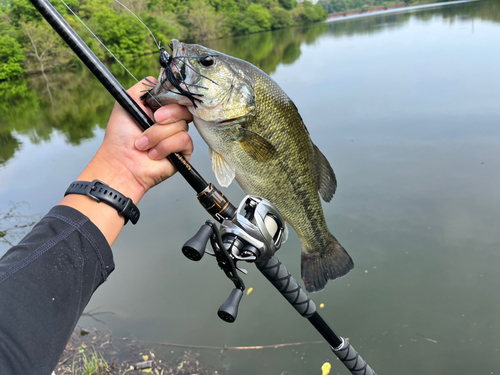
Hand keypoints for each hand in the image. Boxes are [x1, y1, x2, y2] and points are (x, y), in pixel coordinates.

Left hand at [89, 77, 193, 202]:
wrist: (122, 164)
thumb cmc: (120, 137)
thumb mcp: (127, 102)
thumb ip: (144, 86)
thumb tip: (161, 79)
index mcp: (159, 108)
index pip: (176, 96)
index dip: (173, 97)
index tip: (161, 103)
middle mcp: (170, 121)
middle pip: (183, 108)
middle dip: (166, 115)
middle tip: (152, 121)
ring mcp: (176, 136)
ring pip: (182, 126)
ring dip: (158, 135)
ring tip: (144, 145)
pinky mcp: (182, 151)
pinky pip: (184, 140)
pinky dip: (165, 147)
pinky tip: (154, 154)